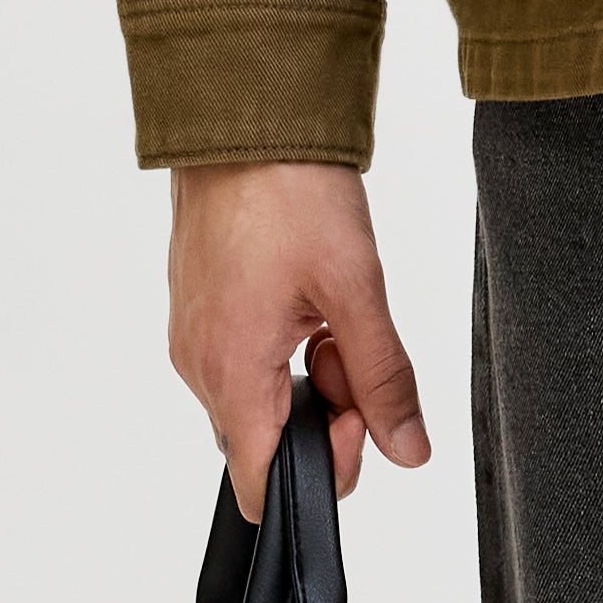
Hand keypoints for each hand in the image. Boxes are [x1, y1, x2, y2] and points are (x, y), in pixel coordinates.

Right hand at [164, 160, 428, 507]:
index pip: (261, 485)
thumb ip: (383, 379)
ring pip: (263, 395)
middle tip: (355, 346)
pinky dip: (286, 343)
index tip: (363, 418)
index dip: (324, 472)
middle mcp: (199, 364)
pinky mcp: (199, 310)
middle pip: (269, 439)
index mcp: (230, 370)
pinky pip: (246, 357)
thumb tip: (408, 450)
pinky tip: (308, 296)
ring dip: (309, 372)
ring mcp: (194, 336)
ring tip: (331, 308)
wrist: (242, 117)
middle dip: (327, 411)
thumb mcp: (357, 289)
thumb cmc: (288, 191)